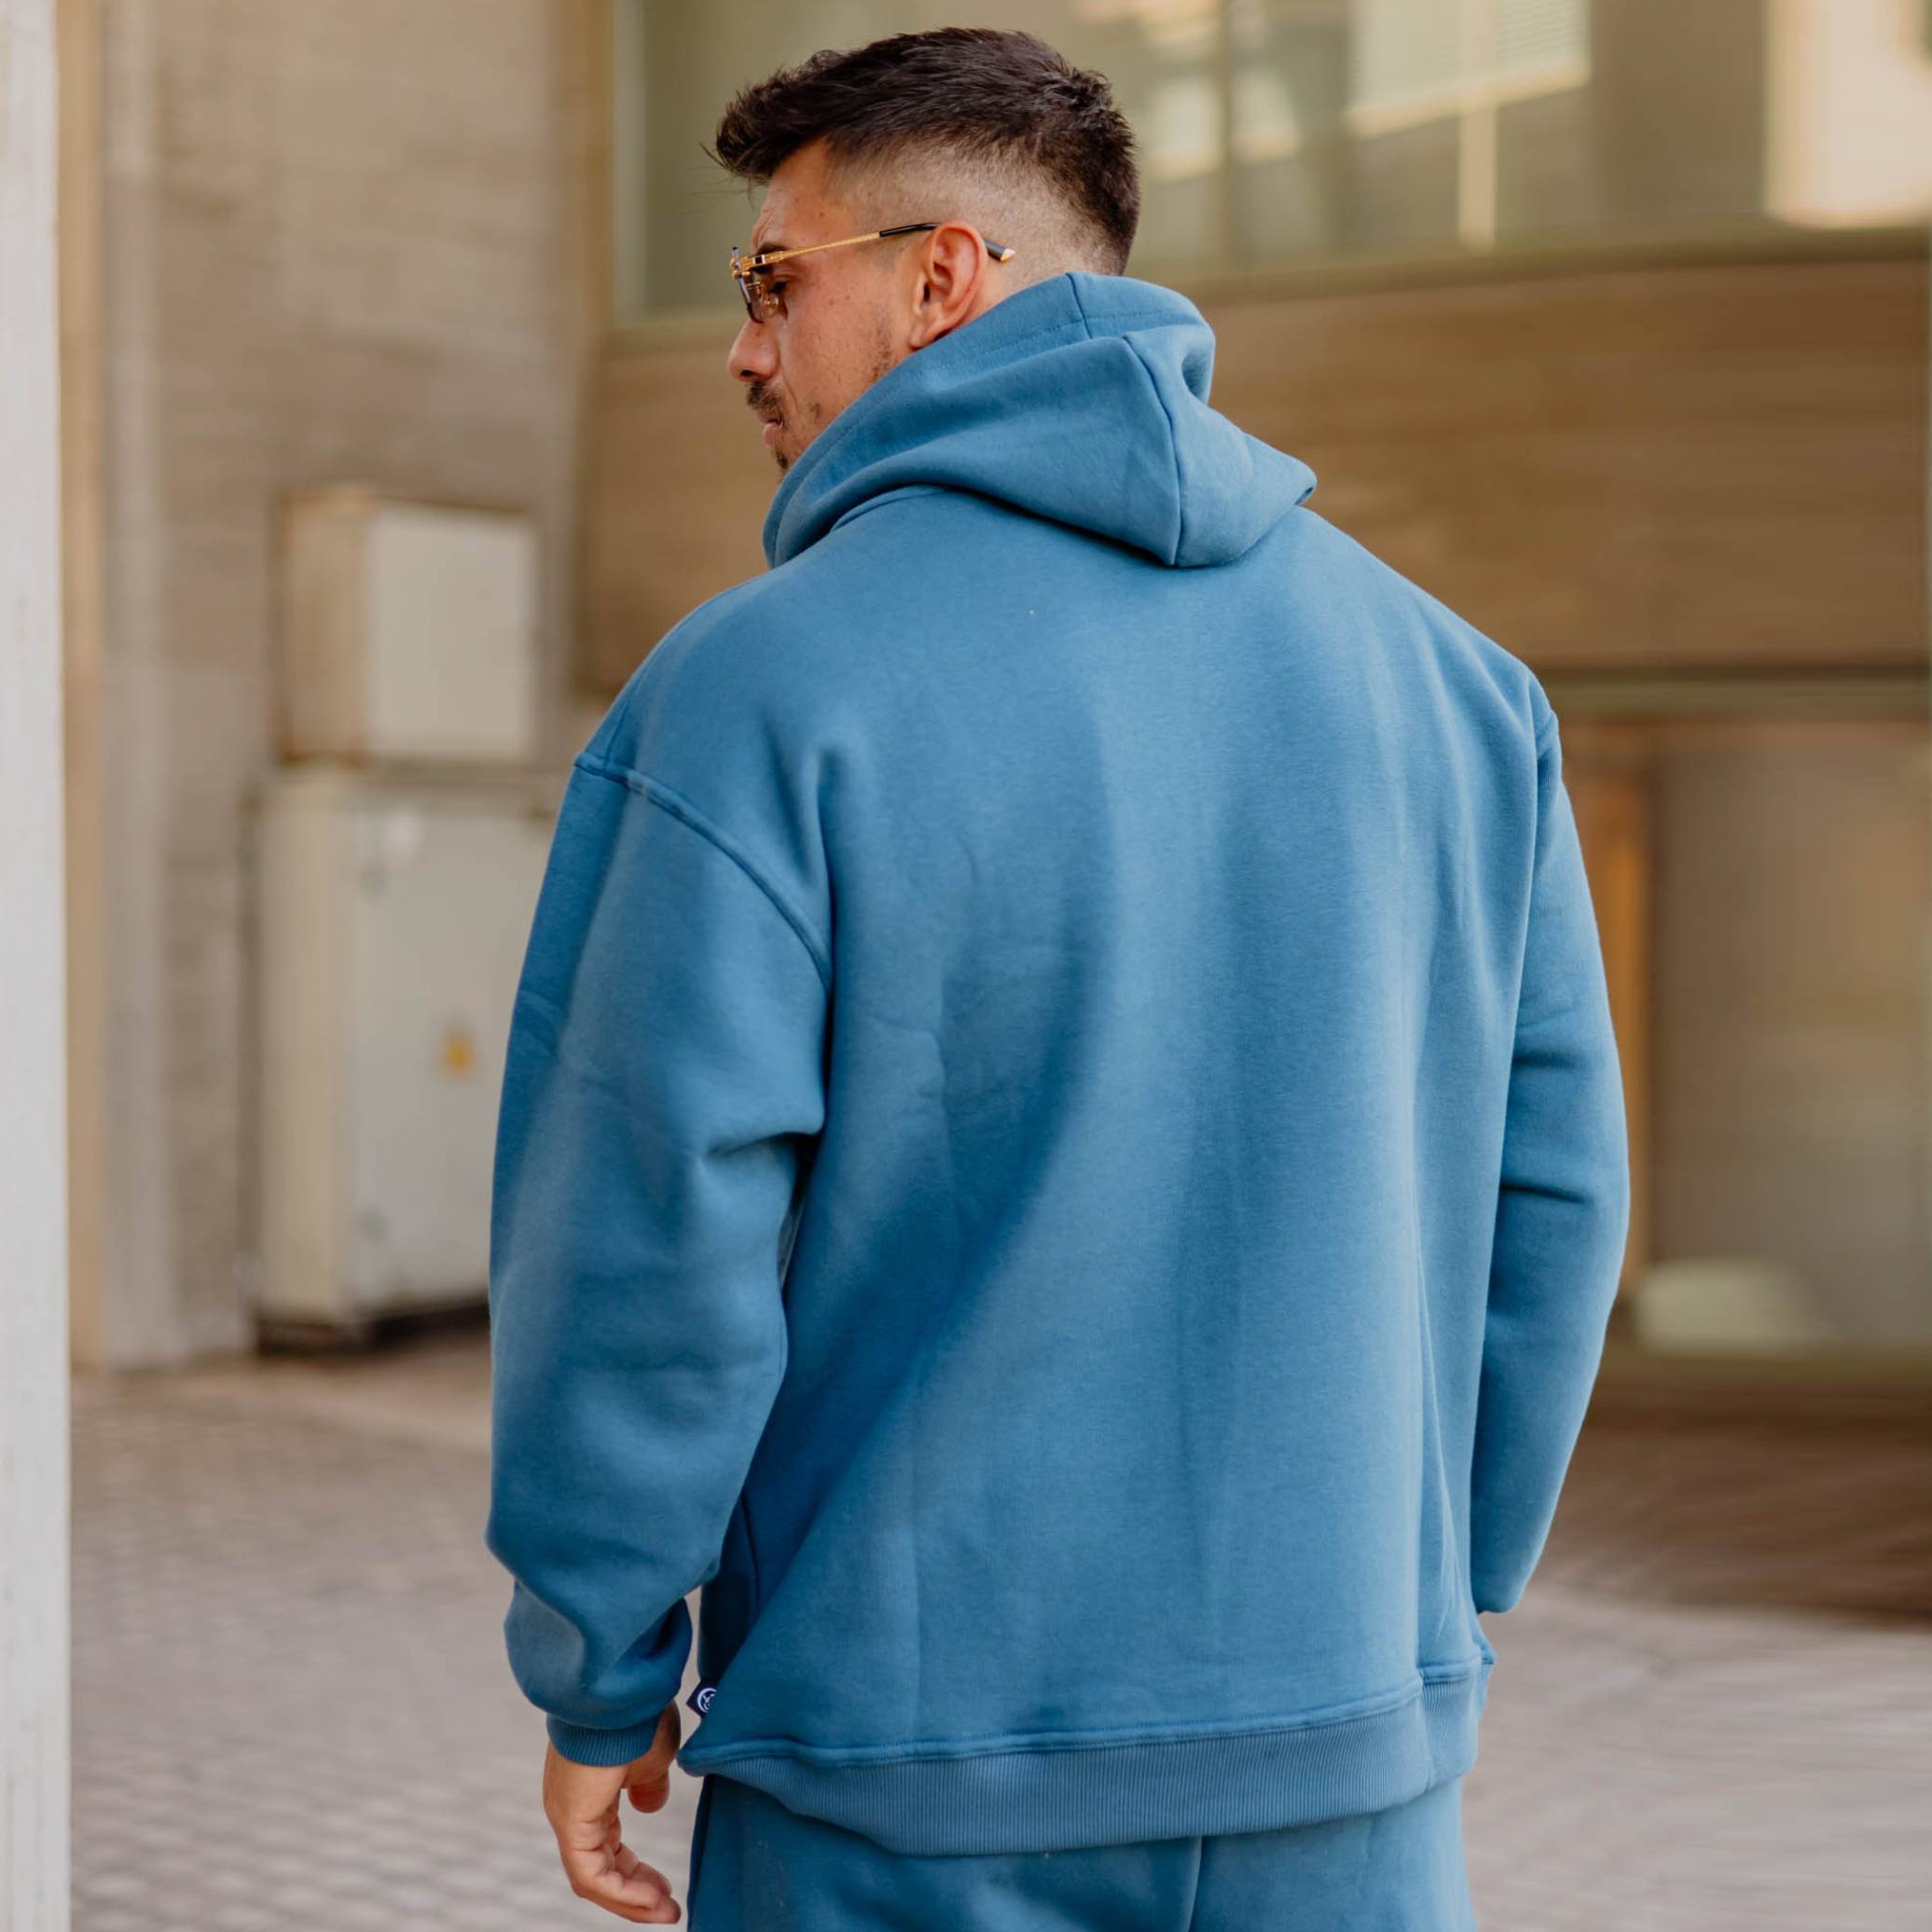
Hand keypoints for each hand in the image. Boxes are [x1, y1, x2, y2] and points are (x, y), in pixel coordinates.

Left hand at [542, 1702, 684, 1921]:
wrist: (621, 1693)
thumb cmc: (639, 1717)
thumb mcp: (653, 1757)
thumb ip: (650, 1785)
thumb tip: (650, 1805)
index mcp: (590, 1791)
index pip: (609, 1845)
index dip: (636, 1870)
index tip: (666, 1886)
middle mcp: (573, 1808)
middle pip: (601, 1867)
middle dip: (636, 1891)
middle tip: (668, 1908)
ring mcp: (568, 1816)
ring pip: (595, 1877)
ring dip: (631, 1900)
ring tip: (666, 1912)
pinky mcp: (570, 1823)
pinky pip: (591, 1875)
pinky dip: (621, 1892)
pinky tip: (652, 1900)